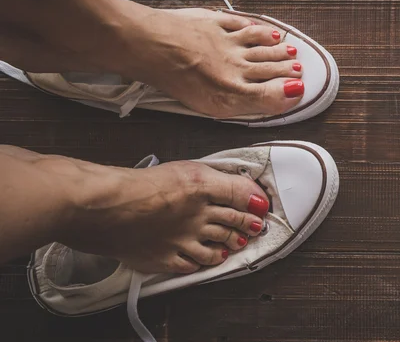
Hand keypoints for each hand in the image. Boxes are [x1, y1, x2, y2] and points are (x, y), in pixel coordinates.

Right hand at [60, 159, 269, 273]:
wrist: (105, 206)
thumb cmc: (139, 183)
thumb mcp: (185, 168)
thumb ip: (217, 179)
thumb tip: (244, 189)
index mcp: (203, 189)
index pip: (243, 196)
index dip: (256, 202)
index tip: (261, 206)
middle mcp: (199, 218)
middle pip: (233, 224)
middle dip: (247, 226)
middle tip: (254, 228)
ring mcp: (184, 241)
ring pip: (217, 248)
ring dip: (229, 246)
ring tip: (234, 245)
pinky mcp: (167, 259)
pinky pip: (192, 265)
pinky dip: (202, 263)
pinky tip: (205, 260)